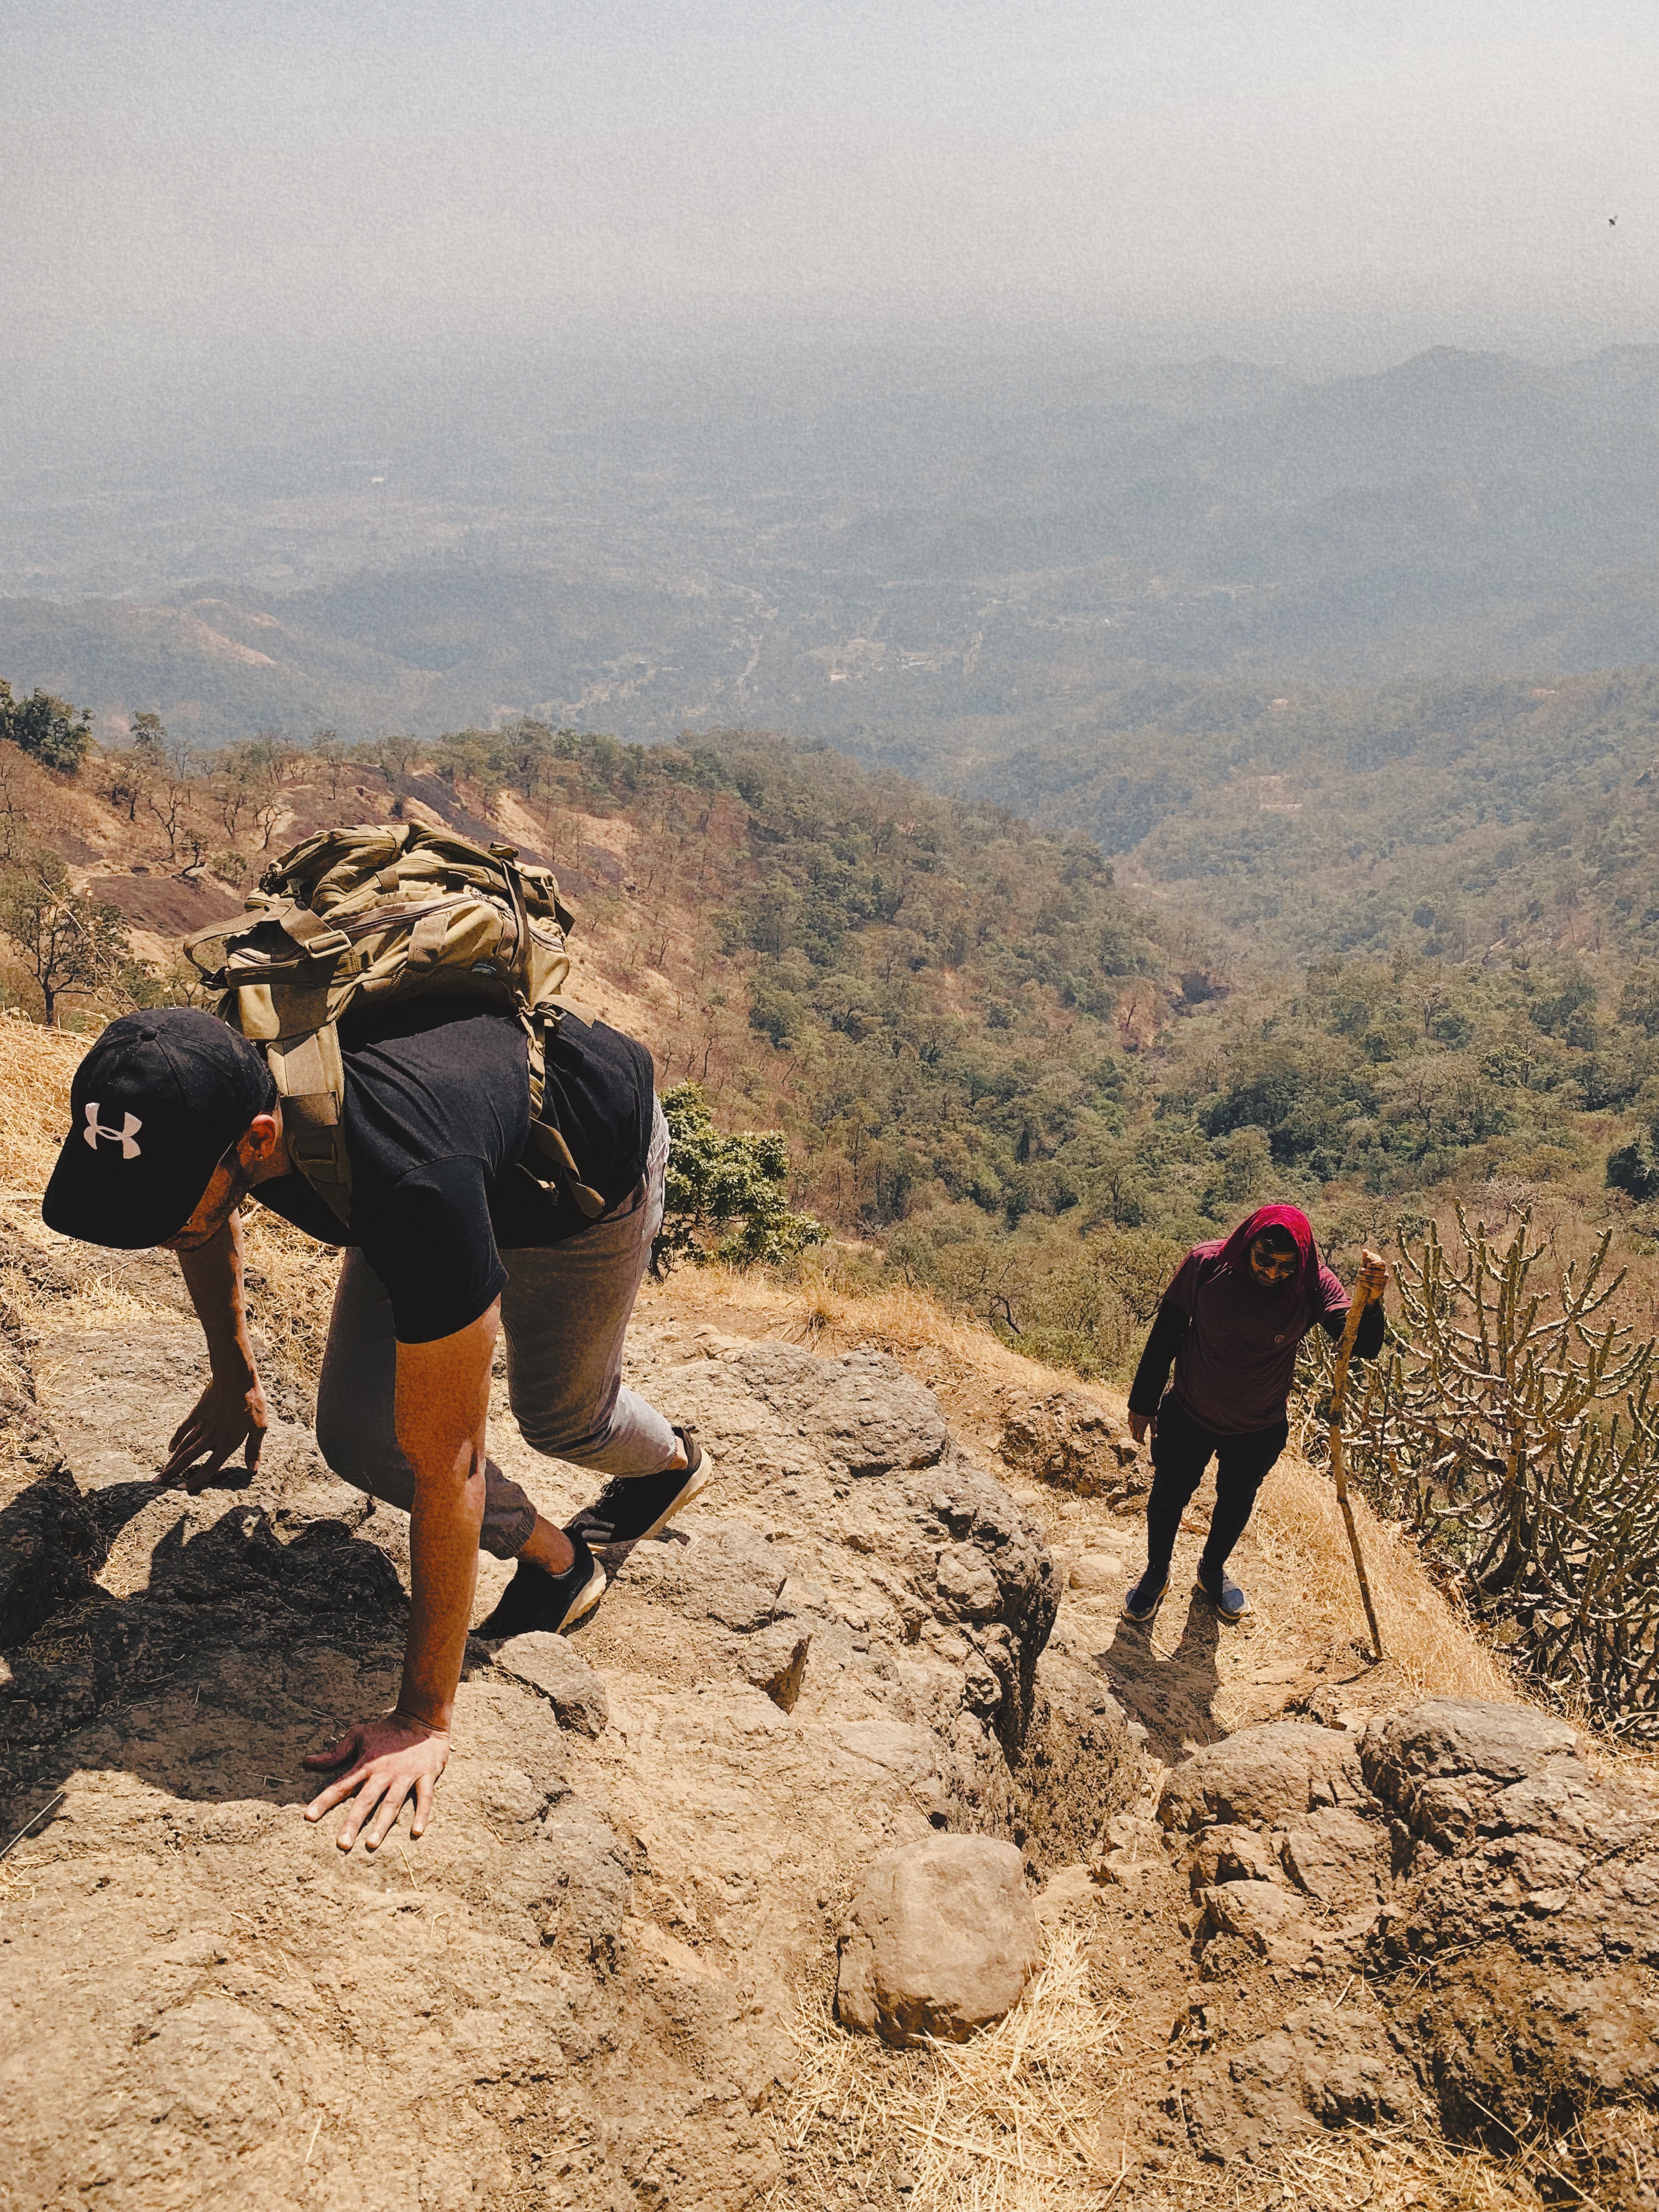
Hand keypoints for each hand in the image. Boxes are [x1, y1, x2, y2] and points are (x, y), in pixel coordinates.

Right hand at [159, 1370, 267, 1490]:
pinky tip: (170, 1449)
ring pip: (182, 1446)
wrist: (235, 1377)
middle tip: (158, 1484)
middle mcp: (211, 1437)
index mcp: (227, 1442)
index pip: (209, 1468)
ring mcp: (202, 1424)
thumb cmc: (252, 1402)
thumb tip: (253, 1470)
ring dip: (171, 1461)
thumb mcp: (259, 1427)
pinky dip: (175, 1439)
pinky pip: (183, 1429)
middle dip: (173, 1473)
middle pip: (188, 1459)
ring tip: (160, 1473)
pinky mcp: (197, 1412)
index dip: (196, 1480)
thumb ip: (254, 1449)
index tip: (182, 1490)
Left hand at [302, 1711, 449, 1852]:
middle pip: (366, 1800)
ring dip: (382, 1824)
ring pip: (392, 1803)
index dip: (324, 1800)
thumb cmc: (387, 1730)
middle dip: (353, 1822)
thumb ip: (335, 1752)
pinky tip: (416, 1832)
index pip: (341, 1785)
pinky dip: (422, 1814)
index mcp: (366, 1764)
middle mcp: (384, 1773)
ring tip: (371, 1843)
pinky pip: (425, 1798)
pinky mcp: (426, 1775)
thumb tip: (307, 1761)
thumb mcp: (358, 1735)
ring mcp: (406, 1775)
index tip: (309, 1817)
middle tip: (342, 1844)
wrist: (422, 1718)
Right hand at [1128, 1410, 1155, 1445]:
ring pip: (1131, 1429)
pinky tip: (1134, 1424)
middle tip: (1139, 1440)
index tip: (1143, 1444)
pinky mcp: (1129, 1416)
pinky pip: (1129, 1423)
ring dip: (1134, 1432)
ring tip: (1137, 1432)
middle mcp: (1134, 1426)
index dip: (1141, 1442)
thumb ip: (1153, 1430)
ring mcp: (1131, 1421)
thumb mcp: (1153, 1422)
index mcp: (1140, 1428)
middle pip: (1133, 1436)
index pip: (1139, 1439)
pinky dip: (1132, 1426)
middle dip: (1136, 1439)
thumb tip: (1155, 1437)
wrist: (1141, 1403)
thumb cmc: (1148, 1413)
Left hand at [1357, 1247, 1389, 1299]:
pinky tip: (1361, 1282)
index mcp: (1382, 1268)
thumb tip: (1364, 1250)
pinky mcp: (1381, 1289)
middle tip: (1360, 1270)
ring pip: (1374, 1278)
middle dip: (1367, 1271)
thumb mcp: (1365, 1267)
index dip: (1375, 1263)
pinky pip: (1373, 1285)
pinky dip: (1365, 1283)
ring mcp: (1384, 1282)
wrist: (1367, 1291)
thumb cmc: (1367, 1276)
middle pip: (1376, 1271)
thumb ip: (1366, 1259)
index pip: (1382, 1263)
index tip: (1367, 1265)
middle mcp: (1385, 1274)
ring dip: (1365, 1277)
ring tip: (1358, 1277)